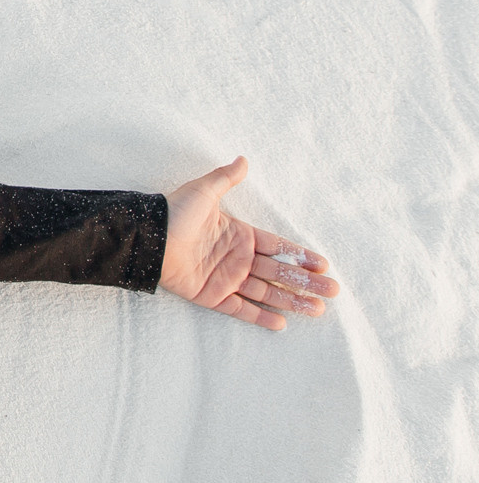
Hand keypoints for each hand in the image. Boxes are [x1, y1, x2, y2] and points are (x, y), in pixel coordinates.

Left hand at [160, 157, 339, 330]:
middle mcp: (236, 258)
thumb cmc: (174, 212)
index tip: (324, 264)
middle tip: (333, 290)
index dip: (300, 255)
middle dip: (306, 281)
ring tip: (319, 309)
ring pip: (266, 292)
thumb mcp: (204, 192)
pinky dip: (259, 316)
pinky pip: (240, 309)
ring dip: (292, 301)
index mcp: (239, 234)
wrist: (148, 236)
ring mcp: (225, 278)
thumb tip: (243, 159)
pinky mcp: (211, 296)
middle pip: (279, 272)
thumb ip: (226, 178)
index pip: (277, 247)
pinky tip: (282, 323)